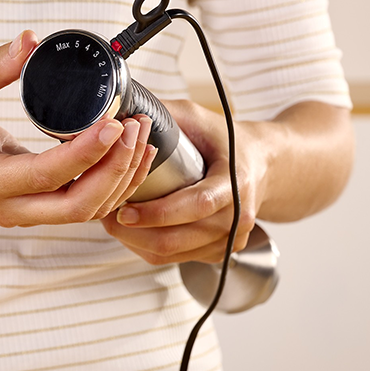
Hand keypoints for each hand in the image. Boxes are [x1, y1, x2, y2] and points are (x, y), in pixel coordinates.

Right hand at [0, 31, 156, 226]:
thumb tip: (31, 40)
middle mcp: (9, 208)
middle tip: (133, 128)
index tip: (114, 123)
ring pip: (89, 211)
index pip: (47, 174)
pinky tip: (132, 156)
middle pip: (77, 206)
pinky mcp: (41, 211)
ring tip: (140, 135)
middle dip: (115, 170)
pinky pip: (87, 207)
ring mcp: (26, 215)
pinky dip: (115, 185)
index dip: (86, 152)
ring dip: (122, 177)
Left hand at [100, 99, 268, 263]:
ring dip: (136, 242)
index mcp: (235, 182)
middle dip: (135, 232)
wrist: (262, 165)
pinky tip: (134, 233)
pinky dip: (149, 249)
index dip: (157, 212)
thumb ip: (164, 114)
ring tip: (113, 223)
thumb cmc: (227, 141)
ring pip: (173, 254)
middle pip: (178, 238)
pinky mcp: (219, 251)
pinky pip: (177, 260)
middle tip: (107, 217)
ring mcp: (230, 239)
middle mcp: (237, 216)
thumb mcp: (198, 118)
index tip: (124, 210)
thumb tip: (123, 110)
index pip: (196, 205)